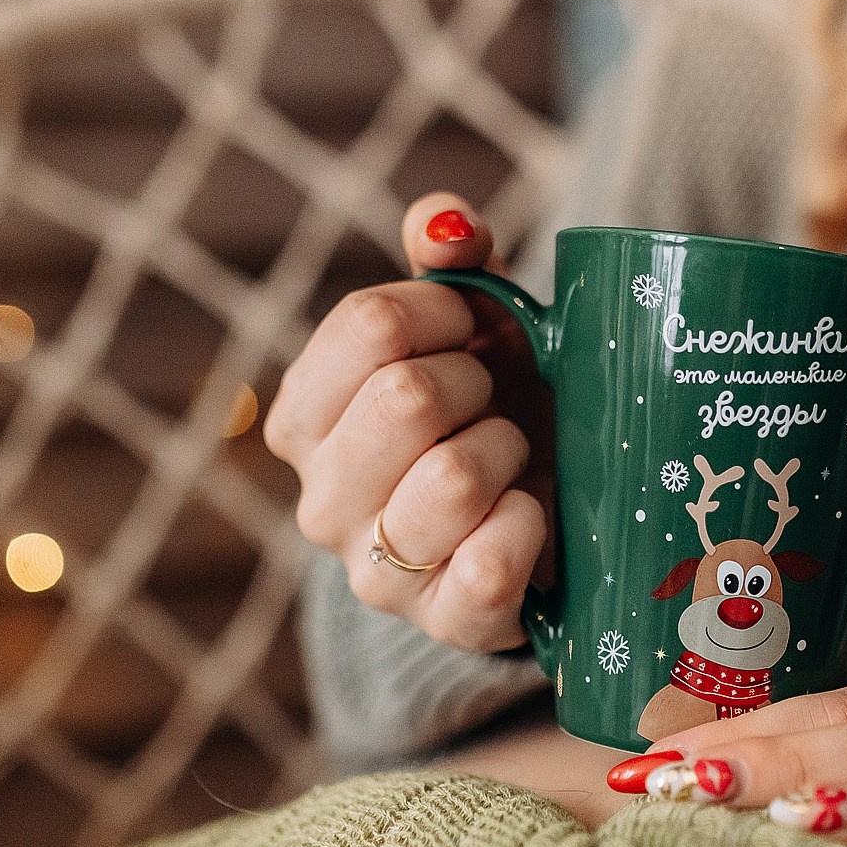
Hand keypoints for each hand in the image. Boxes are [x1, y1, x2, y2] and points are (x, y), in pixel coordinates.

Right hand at [265, 194, 550, 652]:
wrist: (543, 519)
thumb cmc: (494, 408)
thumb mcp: (472, 328)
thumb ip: (451, 261)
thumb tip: (447, 223)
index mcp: (304, 417)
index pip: (369, 324)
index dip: (446, 313)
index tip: (474, 331)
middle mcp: (321, 500)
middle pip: (406, 397)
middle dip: (477, 384)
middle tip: (494, 403)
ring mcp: (377, 572)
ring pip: (452, 477)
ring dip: (510, 452)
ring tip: (512, 459)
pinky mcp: (444, 623)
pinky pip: (489, 564)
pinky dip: (529, 525)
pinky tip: (532, 514)